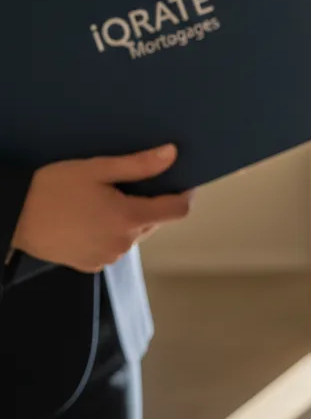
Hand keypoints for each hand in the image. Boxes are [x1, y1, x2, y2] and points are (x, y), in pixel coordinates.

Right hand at [11, 145, 192, 272]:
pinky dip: (113, 232)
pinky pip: (115, 246)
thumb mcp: (97, 169)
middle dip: (150, 203)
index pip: (177, 211)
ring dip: (130, 218)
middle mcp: (124, 243)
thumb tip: (173, 154)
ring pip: (135, 234)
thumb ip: (139, 165)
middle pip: (155, 221)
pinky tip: (92, 218)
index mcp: (129, 218)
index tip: (184, 181)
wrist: (12, 217)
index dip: (185, 195)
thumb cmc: (53, 188)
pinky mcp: (92, 265)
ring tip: (105, 200)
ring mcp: (108, 257)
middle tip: (129, 184)